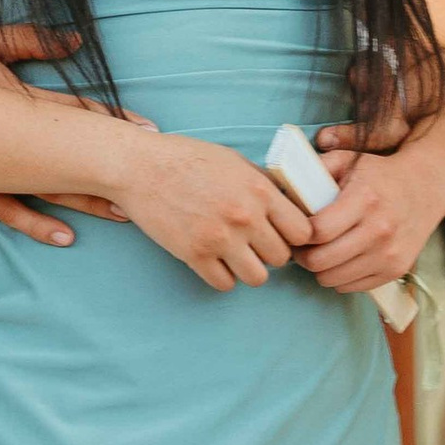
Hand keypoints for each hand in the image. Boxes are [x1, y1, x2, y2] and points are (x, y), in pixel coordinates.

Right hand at [0, 21, 142, 248]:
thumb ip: (30, 38)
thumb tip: (77, 40)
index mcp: (18, 102)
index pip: (77, 113)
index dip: (113, 121)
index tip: (146, 130)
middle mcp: (11, 142)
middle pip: (72, 158)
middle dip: (111, 170)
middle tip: (148, 179)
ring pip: (49, 190)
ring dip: (87, 202)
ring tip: (121, 214)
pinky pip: (10, 210)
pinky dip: (37, 224)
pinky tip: (65, 237)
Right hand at [115, 130, 311, 292]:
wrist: (141, 167)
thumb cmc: (188, 159)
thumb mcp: (234, 161)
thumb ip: (263, 184)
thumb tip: (288, 207)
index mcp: (259, 190)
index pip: (303, 232)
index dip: (295, 236)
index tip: (282, 234)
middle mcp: (244, 216)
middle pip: (282, 258)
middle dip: (270, 253)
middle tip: (254, 244)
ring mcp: (219, 238)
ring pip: (258, 278)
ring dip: (249, 269)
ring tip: (237, 256)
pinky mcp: (194, 255)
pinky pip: (224, 284)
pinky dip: (222, 277)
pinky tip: (215, 261)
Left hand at [304, 129, 442, 293]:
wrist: (425, 188)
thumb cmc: (379, 175)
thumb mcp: (348, 160)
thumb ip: (314, 170)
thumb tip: (281, 188)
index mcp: (364, 199)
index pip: (317, 231)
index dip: (298, 235)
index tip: (294, 230)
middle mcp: (379, 229)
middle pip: (321, 261)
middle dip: (303, 256)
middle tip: (301, 247)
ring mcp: (389, 254)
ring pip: (333, 279)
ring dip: (319, 269)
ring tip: (320, 253)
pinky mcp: (396, 270)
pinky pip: (351, 287)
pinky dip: (339, 278)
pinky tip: (341, 260)